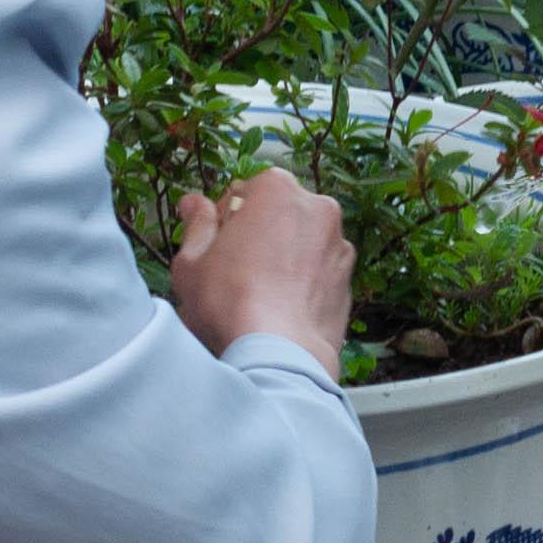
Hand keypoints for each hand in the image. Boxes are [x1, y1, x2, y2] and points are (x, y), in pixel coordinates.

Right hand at [170, 166, 354, 366]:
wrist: (279, 354)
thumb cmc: (230, 302)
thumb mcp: (193, 261)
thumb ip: (197, 224)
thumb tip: (193, 203)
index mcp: (277, 188)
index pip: (243, 193)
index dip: (225, 222)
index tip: (216, 248)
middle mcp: (317, 207)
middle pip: (277, 215)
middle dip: (258, 236)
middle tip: (234, 273)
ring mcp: (339, 244)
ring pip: (301, 244)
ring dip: (283, 259)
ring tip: (259, 296)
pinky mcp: (349, 280)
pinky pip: (319, 273)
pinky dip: (303, 284)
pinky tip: (282, 309)